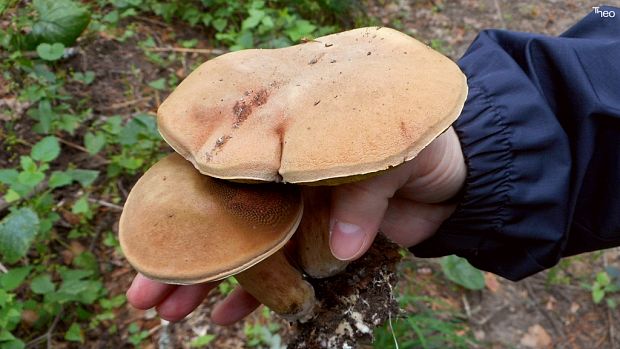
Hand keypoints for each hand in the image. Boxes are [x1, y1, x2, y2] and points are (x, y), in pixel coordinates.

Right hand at [126, 126, 464, 321]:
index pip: (222, 176)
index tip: (147, 236)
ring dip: (206, 286)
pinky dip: (255, 298)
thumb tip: (336, 252)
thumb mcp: (392, 154)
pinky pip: (281, 277)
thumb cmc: (422, 143)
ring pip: (243, 254)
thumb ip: (362, 198)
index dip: (182, 206)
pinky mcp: (321, 249)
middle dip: (181, 258)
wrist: (461, 174)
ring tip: (169, 315)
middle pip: (220, 221)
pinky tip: (224, 319)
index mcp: (290, 151)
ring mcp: (300, 220)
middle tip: (142, 296)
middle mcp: (285, 185)